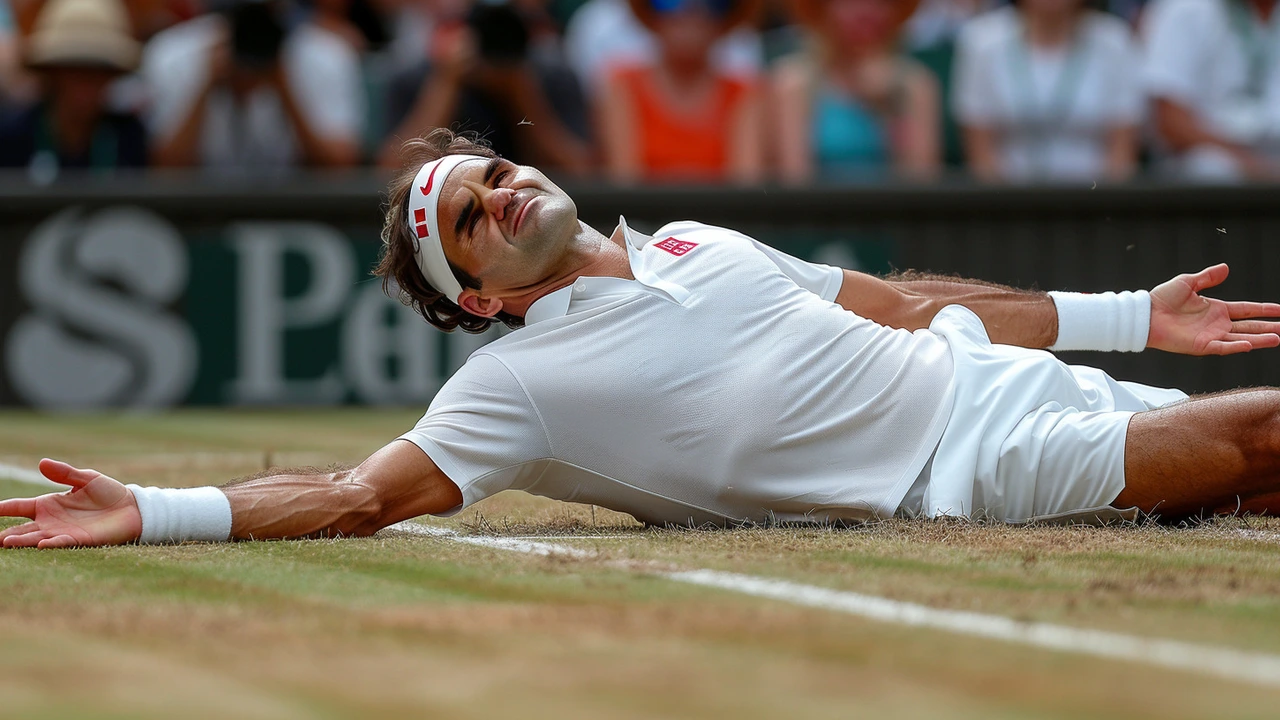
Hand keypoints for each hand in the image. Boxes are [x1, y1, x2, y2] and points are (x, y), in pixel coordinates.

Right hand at [0, 459, 140, 547]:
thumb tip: (42, 463)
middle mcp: (49, 520)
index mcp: (47, 504)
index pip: (17, 506)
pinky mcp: (78, 539)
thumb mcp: (86, 478)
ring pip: (35, 538)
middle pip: (20, 528)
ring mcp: (62, 531)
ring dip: (21, 540)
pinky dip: (51, 543)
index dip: (1, 508)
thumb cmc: (108, 493)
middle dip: (3, 533)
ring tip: (6, 541)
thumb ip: (65, 472)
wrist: (132, 508)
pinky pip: (62, 542)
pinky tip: (41, 543)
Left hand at [1148, 264, 1279, 354]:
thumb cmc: (1162, 299)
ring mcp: (1210, 336)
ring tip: (1277, 338)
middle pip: (1249, 326)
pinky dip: (1236, 346)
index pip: (1246, 310)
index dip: (1263, 309)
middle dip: (1268, 327)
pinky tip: (1250, 344)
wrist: (1146, 314)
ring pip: (1241, 338)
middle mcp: (1217, 324)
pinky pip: (1222, 347)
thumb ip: (1207, 277)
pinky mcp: (1200, 346)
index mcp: (1216, 309)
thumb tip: (1226, 268)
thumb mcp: (1188, 282)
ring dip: (1259, 339)